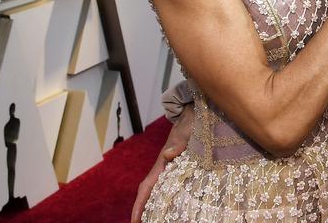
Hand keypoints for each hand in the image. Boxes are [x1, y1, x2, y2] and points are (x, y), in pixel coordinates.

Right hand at [130, 104, 193, 222]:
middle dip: (143, 210)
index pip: (146, 187)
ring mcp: (171, 169)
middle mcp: (164, 169)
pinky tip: (174, 208)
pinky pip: (170, 187)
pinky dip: (168, 199)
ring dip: (154, 206)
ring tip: (153, 221)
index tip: (134, 220)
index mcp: (162, 164)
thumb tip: (167, 155)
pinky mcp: (180, 168)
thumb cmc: (188, 125)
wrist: (193, 115)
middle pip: (149, 193)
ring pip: (159, 191)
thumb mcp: (184, 134)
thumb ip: (177, 144)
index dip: (139, 204)